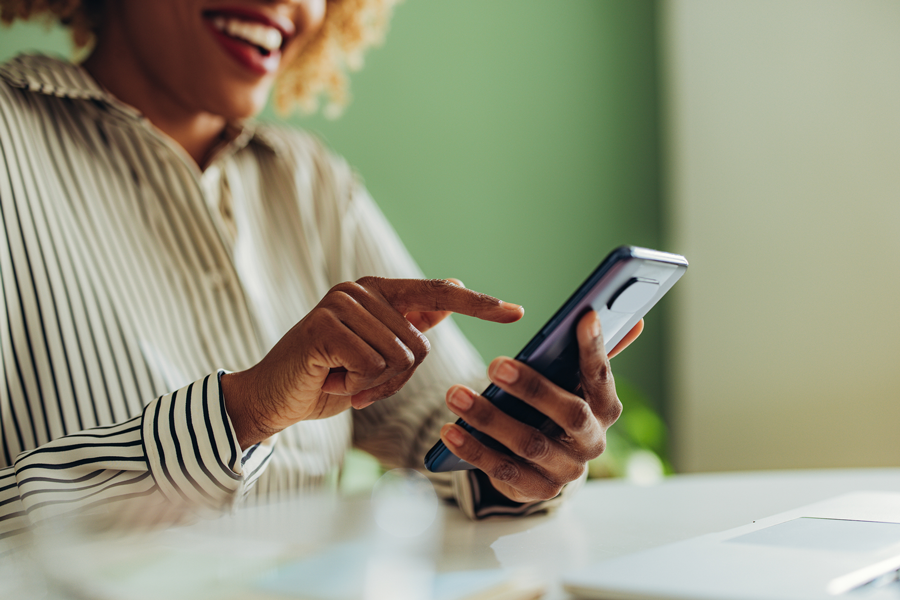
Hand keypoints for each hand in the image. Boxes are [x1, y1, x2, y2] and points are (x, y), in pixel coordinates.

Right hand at [222, 277, 523, 447]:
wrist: (274, 398)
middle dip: (394, 380)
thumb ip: (408, 325)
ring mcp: (340, 304)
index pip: (438, 295)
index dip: (479, 305)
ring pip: (398, 358)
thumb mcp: (376, 353)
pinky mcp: (324, 325)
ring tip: (342, 379)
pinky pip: (371, 366)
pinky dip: (356, 387)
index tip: (516, 312)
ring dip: (374, 385)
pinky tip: (331, 380)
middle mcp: (360, 290)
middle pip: (419, 346)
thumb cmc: (328, 378)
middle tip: (358, 382)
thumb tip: (450, 295)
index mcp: (378, 293)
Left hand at [439, 312, 642, 502]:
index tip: (584, 317)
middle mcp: (592, 441)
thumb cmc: (556, 409)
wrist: (544, 466)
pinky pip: (503, 471)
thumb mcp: (572, 382)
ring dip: (489, 418)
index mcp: (605, 409)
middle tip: (495, 364)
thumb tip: (634, 318)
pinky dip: (474, 450)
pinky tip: (450, 430)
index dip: (596, 349)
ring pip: (529, 443)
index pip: (602, 376)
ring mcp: (565, 470)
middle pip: (569, 414)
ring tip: (455, 394)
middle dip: (532, 388)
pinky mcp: (536, 490)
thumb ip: (595, 352)